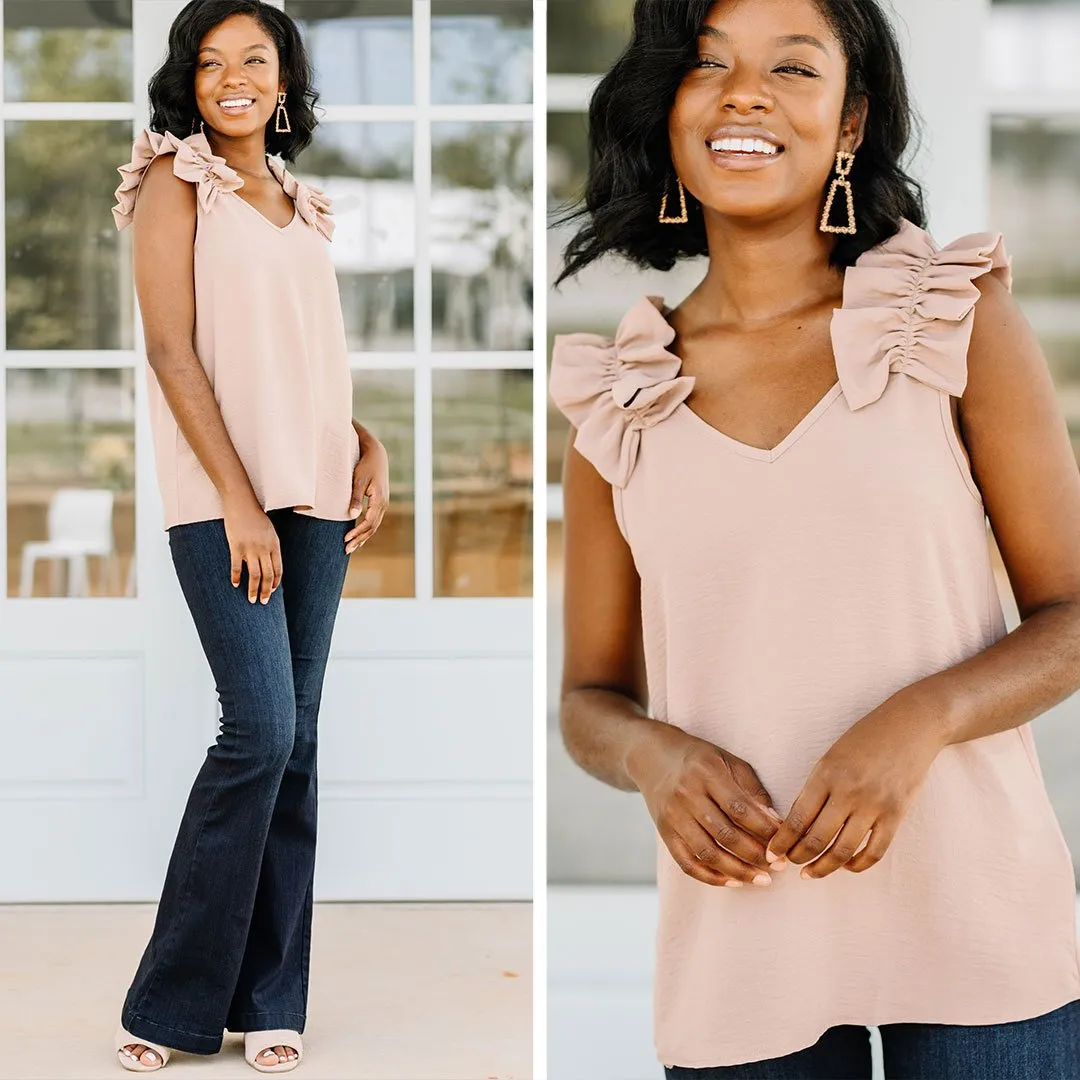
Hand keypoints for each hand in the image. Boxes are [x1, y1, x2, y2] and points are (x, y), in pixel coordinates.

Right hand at [222, 492, 281, 603]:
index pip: (278, 570)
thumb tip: (270, 562)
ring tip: (251, 600)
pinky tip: (235, 584)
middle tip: (263, 602)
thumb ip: (270, 547)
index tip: (271, 591)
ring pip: (254, 575)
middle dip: (266, 591)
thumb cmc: (256, 517)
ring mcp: (250, 549)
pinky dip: (236, 577)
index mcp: (274, 545)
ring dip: (253, 590)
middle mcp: (264, 549)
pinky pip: (236, 567)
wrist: (241, 503)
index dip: (275, 583)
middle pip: (267, 575)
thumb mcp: (269, 531)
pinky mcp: (236, 547)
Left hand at [345, 431, 388, 554]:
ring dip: (363, 537)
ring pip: (374, 526)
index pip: (368, 523)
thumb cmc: (365, 466)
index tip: (345, 539)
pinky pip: (375, 520)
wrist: (377, 455)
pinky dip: (367, 530)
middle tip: (346, 550)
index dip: (357, 532)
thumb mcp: (358, 480)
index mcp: (379, 500)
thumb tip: (352, 516)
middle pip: (372, 528)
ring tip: (352, 547)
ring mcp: (383, 504)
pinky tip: (360, 536)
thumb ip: (355, 498)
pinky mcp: (380, 502)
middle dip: (359, 539)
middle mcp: (384, 504)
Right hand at [628, 723, 785, 887]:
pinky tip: (733, 881)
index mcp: (706, 772)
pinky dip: (710, 877)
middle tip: (779, 866)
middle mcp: (687, 794)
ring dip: (738, 871)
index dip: (765, 830)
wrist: (653, 756)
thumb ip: (752, 790)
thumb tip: (776, 823)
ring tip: (762, 880)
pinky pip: (687, 863)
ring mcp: (673, 815)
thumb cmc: (699, 759)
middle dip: (756, 855)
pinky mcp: (664, 832)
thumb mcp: (728, 762)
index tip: (785, 843)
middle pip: (725, 834)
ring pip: (707, 853)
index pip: (740, 809)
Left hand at [766, 690, 946, 878]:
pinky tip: (845, 866)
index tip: (771, 854)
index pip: (797, 818)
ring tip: (811, 872)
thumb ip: (815, 789)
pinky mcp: (897, 815)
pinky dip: (857, 865)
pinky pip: (875, 852)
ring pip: (843, 851)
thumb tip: (795, 824)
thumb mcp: (831, 757)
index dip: (781, 841)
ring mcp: (875, 805)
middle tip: (787, 864)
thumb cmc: (865, 739)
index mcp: (826, 774)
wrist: (910, 726)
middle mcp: (849, 791)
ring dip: (823, 867)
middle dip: (797, 857)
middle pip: (817, 839)